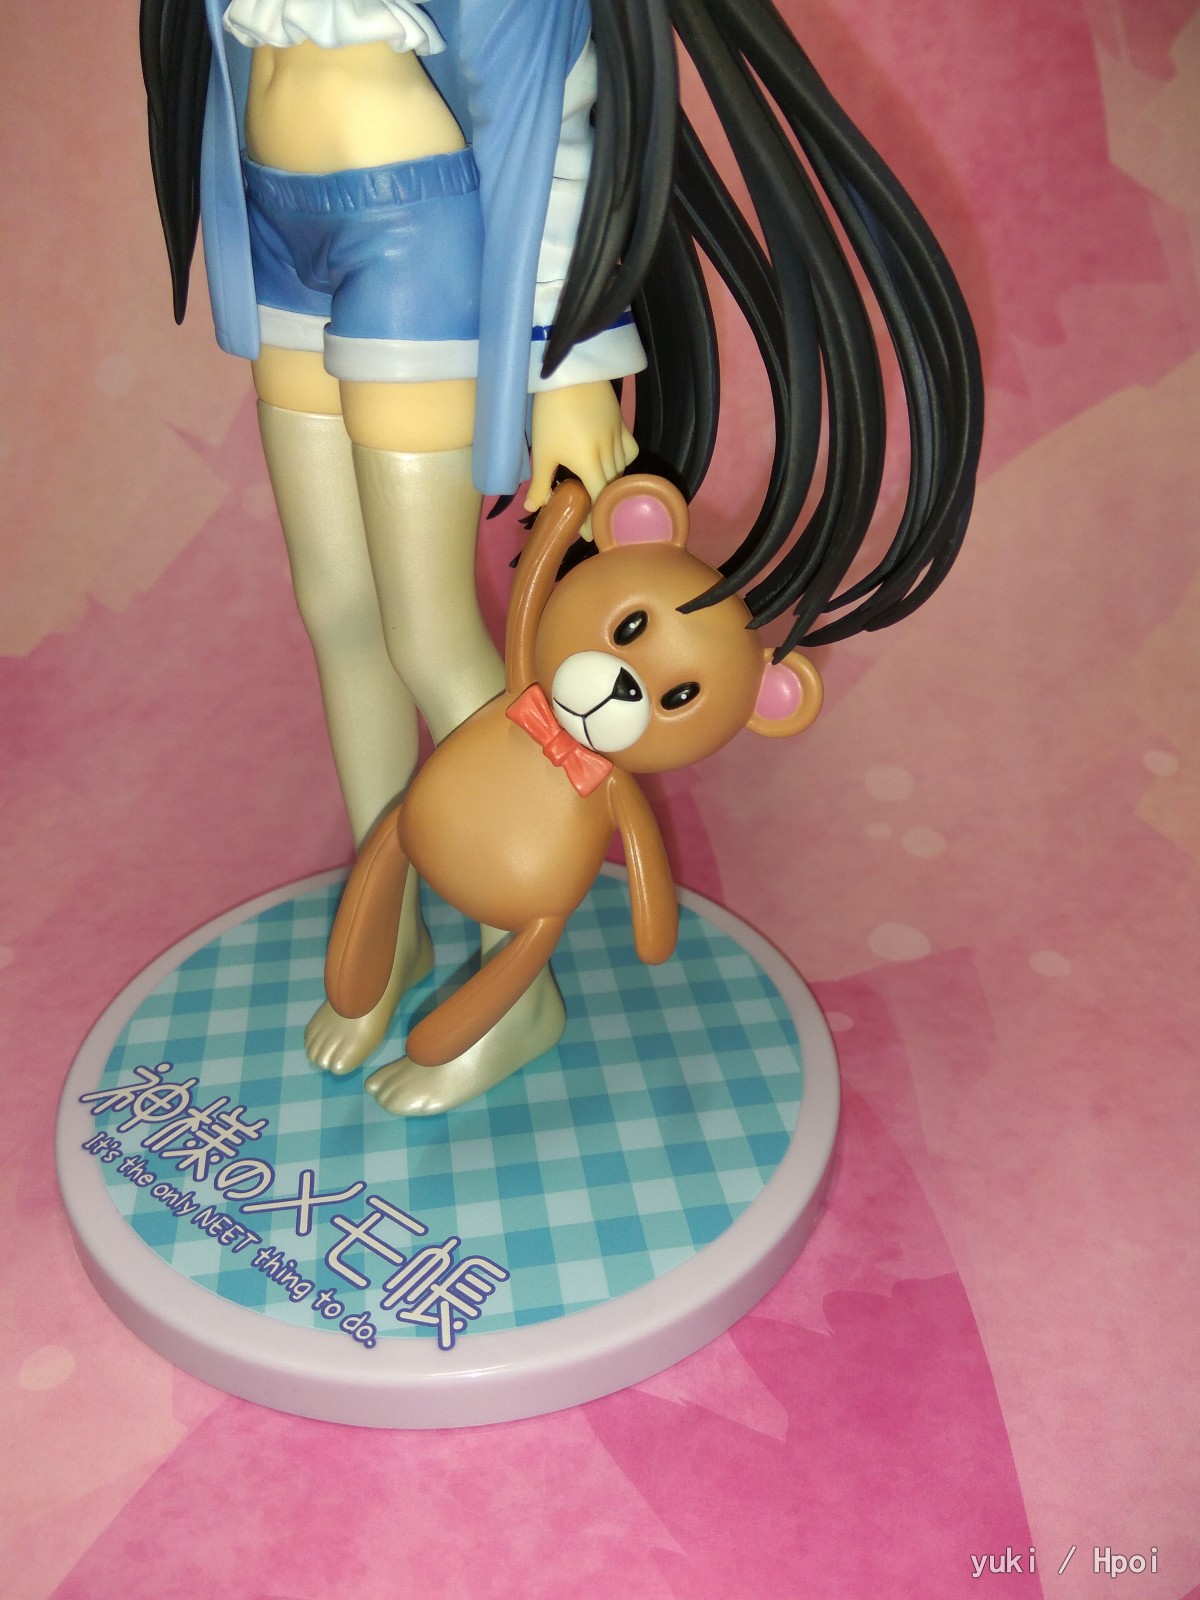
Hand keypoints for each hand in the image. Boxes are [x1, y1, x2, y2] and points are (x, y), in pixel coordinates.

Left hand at [524, 380, 637, 531]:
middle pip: (612, 488)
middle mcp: (609, 456)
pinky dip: (623, 461)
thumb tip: (531, 510)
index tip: (590, 534)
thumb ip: (540, 484)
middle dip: (602, 505)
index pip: (598, 501)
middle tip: (592, 517)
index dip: (594, 520)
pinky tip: (613, 462)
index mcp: (589, 466)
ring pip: (622, 471)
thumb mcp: (542, 452)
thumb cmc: (550, 414)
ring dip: (612, 484)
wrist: (568, 373)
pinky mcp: (623, 424)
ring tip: (599, 492)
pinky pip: (630, 450)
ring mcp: (619, 439)